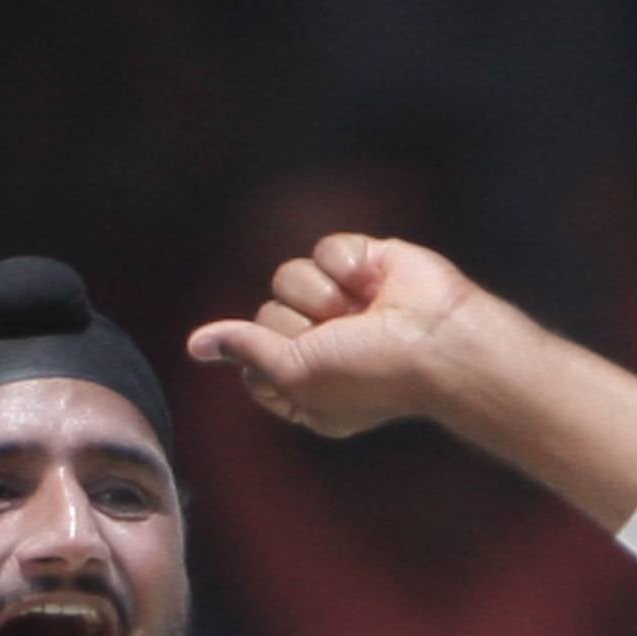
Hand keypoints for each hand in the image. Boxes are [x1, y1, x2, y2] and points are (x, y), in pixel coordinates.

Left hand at [185, 234, 480, 437]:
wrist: (440, 341)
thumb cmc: (373, 374)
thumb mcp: (294, 374)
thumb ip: (244, 351)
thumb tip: (196, 345)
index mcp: (303, 385)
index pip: (248, 357)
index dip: (266, 359)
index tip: (303, 369)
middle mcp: (319, 344)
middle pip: (264, 315)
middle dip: (299, 326)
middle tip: (341, 339)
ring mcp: (341, 302)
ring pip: (287, 277)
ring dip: (323, 297)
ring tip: (362, 312)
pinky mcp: (362, 262)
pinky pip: (324, 248)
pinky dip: (349, 266)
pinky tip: (376, 284)